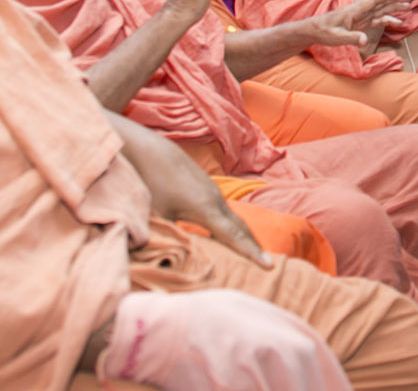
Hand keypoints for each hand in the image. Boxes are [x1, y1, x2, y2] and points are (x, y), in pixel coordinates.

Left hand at [108, 113, 269, 266]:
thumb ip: (169, 241)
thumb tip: (169, 268)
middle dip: (255, 246)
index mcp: (206, 210)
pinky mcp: (206, 186)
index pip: (234, 237)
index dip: (252, 253)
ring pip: (234, 218)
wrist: (147, 150)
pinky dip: (233, 225)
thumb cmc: (150, 184)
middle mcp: (215, 199)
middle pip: (241, 228)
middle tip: (270, 266)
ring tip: (254, 254)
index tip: (270, 266)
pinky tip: (227, 235)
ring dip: (245, 235)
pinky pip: (225, 211)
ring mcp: (212, 191)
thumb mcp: (158, 218)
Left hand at [306, 0, 408, 49]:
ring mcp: (361, 17)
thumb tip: (364, 41)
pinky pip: (377, 21)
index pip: (372, 2)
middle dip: (395, 0)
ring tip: (408, 7)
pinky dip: (388, 21)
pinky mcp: (360, 24)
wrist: (315, 31)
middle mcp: (359, 12)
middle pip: (380, 4)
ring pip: (381, 11)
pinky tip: (398, 23)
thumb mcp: (337, 36)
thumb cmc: (324, 32)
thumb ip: (351, 38)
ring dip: (394, 9)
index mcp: (354, 11)